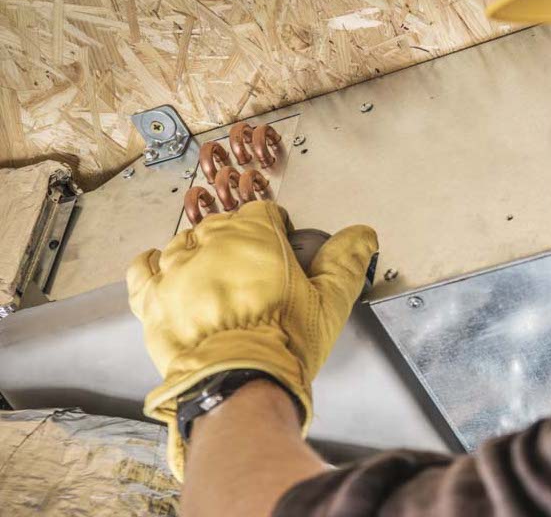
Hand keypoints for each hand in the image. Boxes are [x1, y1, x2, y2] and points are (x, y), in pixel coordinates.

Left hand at [126, 200, 377, 479]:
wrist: (239, 382)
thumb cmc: (285, 341)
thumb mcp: (329, 302)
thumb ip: (346, 262)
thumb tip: (363, 234)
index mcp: (254, 235)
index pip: (262, 213)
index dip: (274, 229)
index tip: (280, 248)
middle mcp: (211, 242)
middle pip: (222, 226)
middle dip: (237, 242)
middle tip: (251, 273)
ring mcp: (176, 268)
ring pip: (185, 243)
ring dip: (199, 254)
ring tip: (214, 278)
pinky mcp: (152, 297)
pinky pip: (143, 266)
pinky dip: (152, 263)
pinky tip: (162, 265)